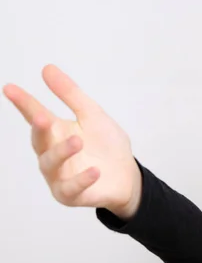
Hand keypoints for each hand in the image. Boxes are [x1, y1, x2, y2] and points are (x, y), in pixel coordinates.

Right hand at [3, 64, 140, 216]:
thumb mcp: (93, 116)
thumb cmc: (107, 146)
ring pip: (51, 164)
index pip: (35, 115)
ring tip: (78, 141)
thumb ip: (71, 95)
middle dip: (39, 129)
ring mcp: (58, 175)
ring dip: (62, 152)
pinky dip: (82, 179)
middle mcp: (51, 153)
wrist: (127, 176)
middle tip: (43, 117)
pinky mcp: (70, 194)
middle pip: (39, 140)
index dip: (23, 103)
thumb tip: (47, 68)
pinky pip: (71, 188)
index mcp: (55, 132)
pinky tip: (95, 170)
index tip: (10, 88)